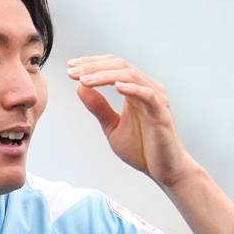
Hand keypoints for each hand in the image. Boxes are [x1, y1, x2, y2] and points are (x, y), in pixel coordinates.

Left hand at [69, 55, 233, 233]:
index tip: (70, 67)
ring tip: (84, 80)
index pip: (113, 66)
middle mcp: (147, 88)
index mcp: (135, 89)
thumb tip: (80, 87)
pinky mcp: (161, 112)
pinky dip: (131, 88)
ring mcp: (156, 99)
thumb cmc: (142, 150)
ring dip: (105, 75)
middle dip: (93, 66)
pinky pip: (146, 94)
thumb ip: (99, 107)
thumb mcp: (112, 127)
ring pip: (130, 75)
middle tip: (72, 72)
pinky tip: (115, 87)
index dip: (92, 63)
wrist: (163, 171)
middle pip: (119, 65)